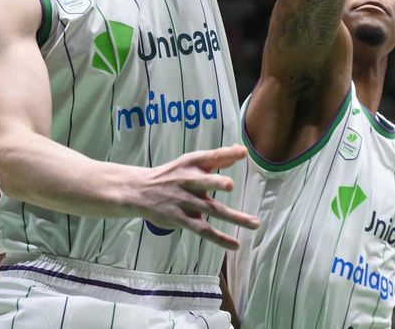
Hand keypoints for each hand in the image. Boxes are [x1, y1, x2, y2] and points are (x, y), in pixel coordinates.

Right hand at [128, 146, 257, 248]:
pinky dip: (219, 238)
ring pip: (211, 209)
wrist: (140, 191)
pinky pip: (203, 230)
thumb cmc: (173, 174)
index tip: (243, 152)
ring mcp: (185, 202)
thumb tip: (242, 150)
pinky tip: (235, 244)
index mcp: (192, 164)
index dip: (226, 154)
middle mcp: (188, 181)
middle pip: (204, 182)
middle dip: (216, 182)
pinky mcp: (181, 219)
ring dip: (234, 217)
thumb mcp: (191, 162)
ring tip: (255, 223)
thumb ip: (218, 157)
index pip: (211, 157)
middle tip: (230, 185)